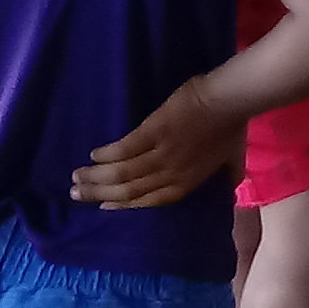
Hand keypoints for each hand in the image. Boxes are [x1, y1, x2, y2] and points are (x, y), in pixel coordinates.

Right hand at [72, 84, 238, 207]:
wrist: (228, 100)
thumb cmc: (232, 127)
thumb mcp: (232, 159)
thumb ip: (228, 175)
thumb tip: (230, 188)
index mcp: (186, 183)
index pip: (148, 201)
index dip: (123, 206)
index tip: (103, 207)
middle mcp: (169, 174)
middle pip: (128, 191)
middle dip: (99, 194)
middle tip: (76, 194)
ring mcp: (160, 154)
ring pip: (121, 174)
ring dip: (96, 177)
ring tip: (77, 177)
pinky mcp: (152, 132)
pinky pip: (123, 149)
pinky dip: (106, 155)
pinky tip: (93, 155)